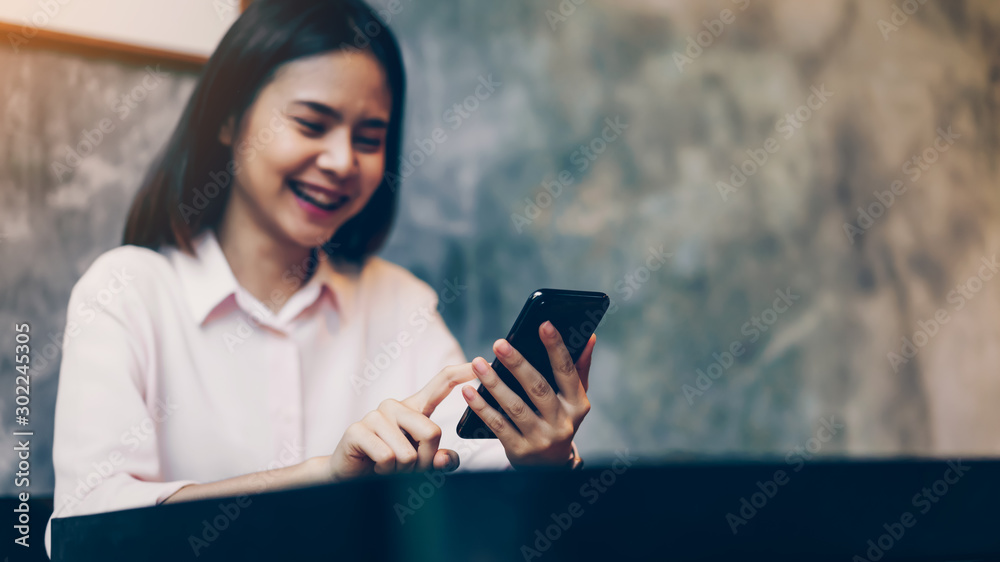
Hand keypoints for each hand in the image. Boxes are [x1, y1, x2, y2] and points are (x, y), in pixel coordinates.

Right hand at [324, 364, 474, 482]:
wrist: (350, 478)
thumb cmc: (389, 468)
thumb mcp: (420, 465)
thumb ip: (438, 460)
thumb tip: (448, 458)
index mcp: (414, 409)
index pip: (440, 384)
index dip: (460, 373)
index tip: (478, 363)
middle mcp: (395, 406)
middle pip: (432, 432)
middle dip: (424, 461)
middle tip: (406, 468)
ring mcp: (375, 416)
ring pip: (409, 452)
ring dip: (402, 471)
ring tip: (388, 467)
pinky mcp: (357, 430)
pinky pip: (388, 457)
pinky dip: (385, 471)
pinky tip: (374, 466)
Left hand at [461, 321, 595, 466]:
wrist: (550, 467)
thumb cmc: (559, 420)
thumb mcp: (574, 399)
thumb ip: (580, 368)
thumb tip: (589, 337)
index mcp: (577, 404)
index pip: (567, 371)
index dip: (556, 347)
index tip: (544, 324)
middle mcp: (562, 422)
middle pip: (538, 388)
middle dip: (518, 364)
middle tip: (500, 343)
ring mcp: (541, 438)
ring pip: (515, 407)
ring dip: (494, 384)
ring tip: (478, 364)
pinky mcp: (520, 451)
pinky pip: (498, 425)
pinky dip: (482, 408)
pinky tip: (469, 392)